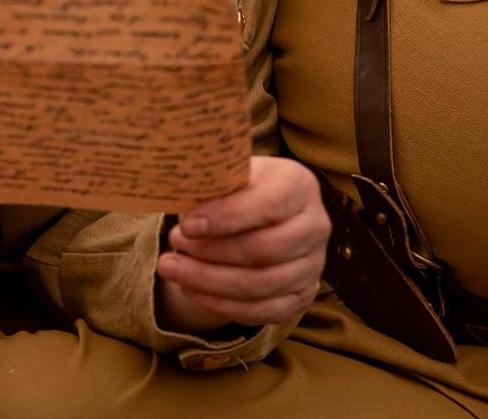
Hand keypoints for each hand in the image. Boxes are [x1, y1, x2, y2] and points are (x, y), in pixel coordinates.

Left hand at [154, 156, 330, 331]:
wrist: (260, 214)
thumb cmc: (239, 189)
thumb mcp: (229, 175)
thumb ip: (212, 187)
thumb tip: (185, 217)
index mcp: (298, 184)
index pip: (270, 204)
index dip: (227, 217)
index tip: (187, 225)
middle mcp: (315, 224)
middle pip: (265, 249)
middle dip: (212, 253)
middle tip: (174, 246)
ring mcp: (313, 264)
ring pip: (261, 285)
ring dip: (209, 281)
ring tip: (172, 268)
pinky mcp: (303, 295)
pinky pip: (263, 311)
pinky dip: (223, 304)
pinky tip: (191, 289)